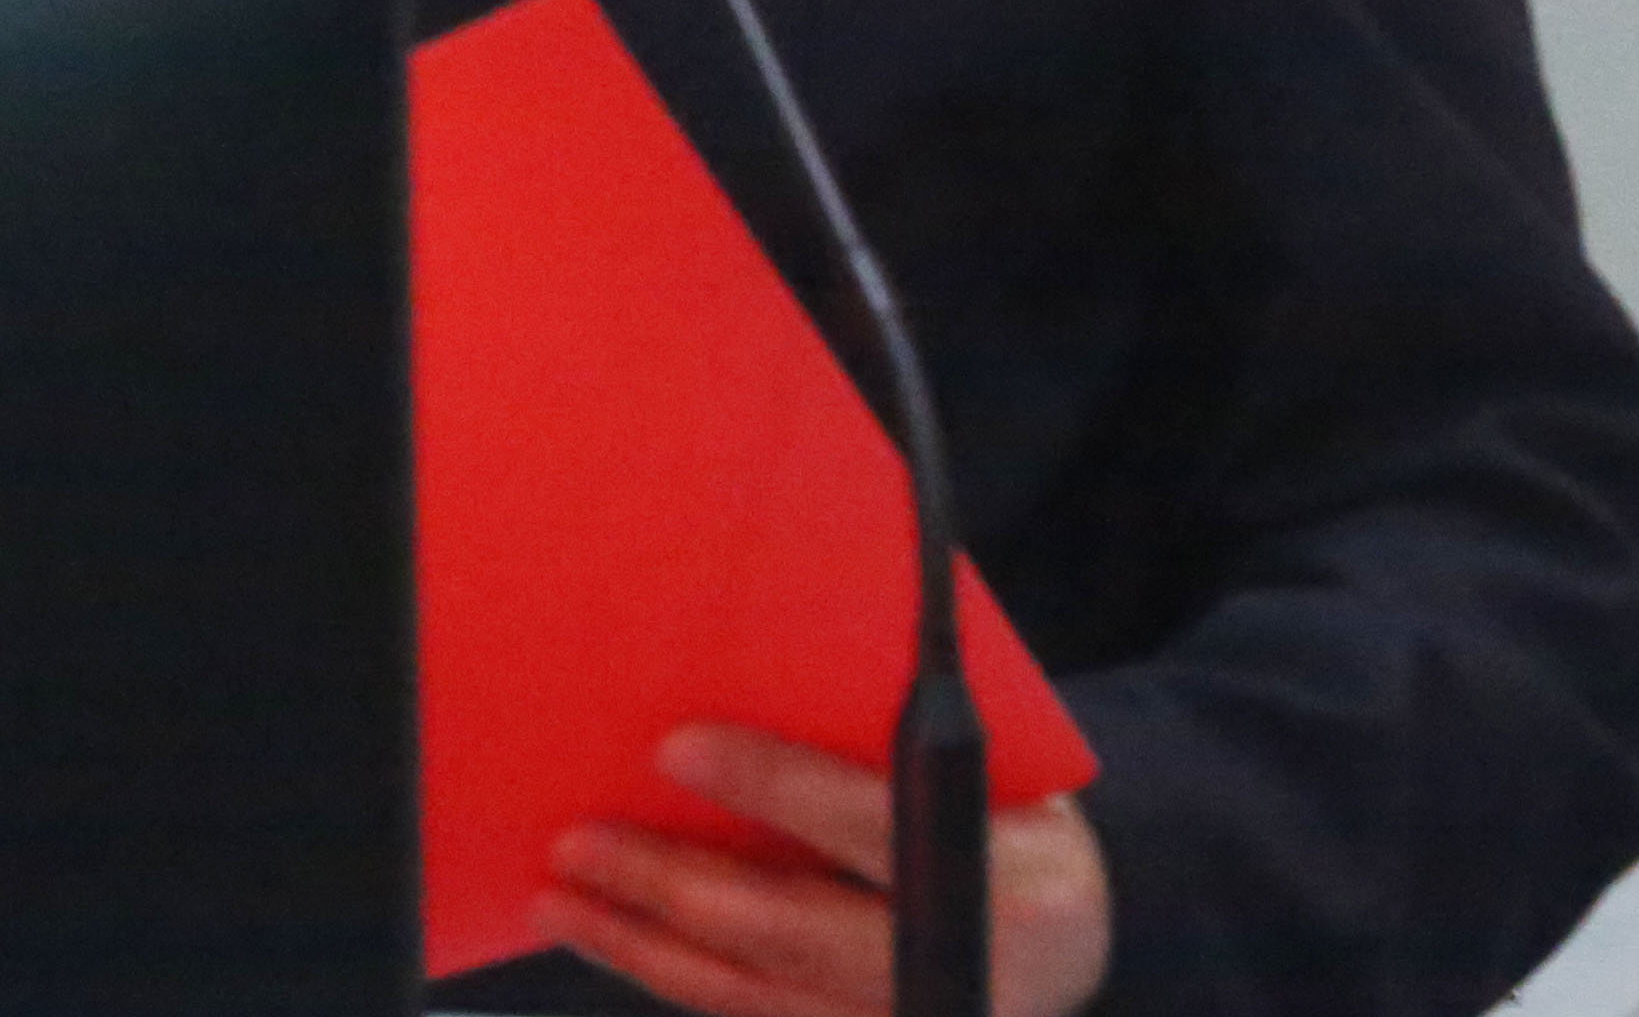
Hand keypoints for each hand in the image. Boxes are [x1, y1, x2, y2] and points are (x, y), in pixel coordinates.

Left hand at [537, 721, 1112, 1016]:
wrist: (1075, 932)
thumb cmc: (1010, 808)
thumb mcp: (995, 757)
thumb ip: (899, 729)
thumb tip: (758, 654)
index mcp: (1011, 865)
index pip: (865, 816)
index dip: (770, 784)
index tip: (675, 747)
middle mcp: (966, 962)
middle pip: (787, 927)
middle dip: (670, 884)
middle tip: (579, 840)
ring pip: (753, 993)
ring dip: (645, 946)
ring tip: (563, 899)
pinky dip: (678, 981)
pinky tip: (619, 941)